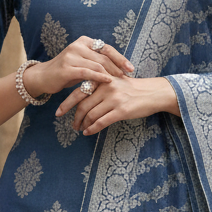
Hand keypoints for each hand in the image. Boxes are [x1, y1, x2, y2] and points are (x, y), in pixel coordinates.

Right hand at [23, 38, 132, 99]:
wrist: (44, 77)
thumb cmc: (67, 72)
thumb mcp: (83, 63)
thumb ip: (97, 62)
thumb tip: (120, 68)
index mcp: (84, 41)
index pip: (106, 48)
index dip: (120, 58)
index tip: (131, 68)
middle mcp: (78, 45)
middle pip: (104, 56)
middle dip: (118, 67)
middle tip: (128, 76)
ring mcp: (71, 56)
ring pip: (97, 64)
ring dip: (111, 74)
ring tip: (119, 81)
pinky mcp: (67, 68)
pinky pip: (88, 72)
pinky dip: (100, 77)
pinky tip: (108, 82)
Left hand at [56, 75, 179, 134]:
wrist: (153, 93)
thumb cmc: (133, 89)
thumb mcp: (115, 82)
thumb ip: (99, 87)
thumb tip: (83, 99)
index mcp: (102, 79)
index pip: (79, 91)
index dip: (67, 103)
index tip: (59, 112)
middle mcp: (106, 87)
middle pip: (83, 105)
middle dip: (74, 117)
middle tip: (71, 125)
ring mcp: (114, 99)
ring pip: (91, 114)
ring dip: (83, 124)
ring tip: (80, 129)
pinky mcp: (121, 111)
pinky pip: (101, 122)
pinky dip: (92, 128)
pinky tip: (88, 132)